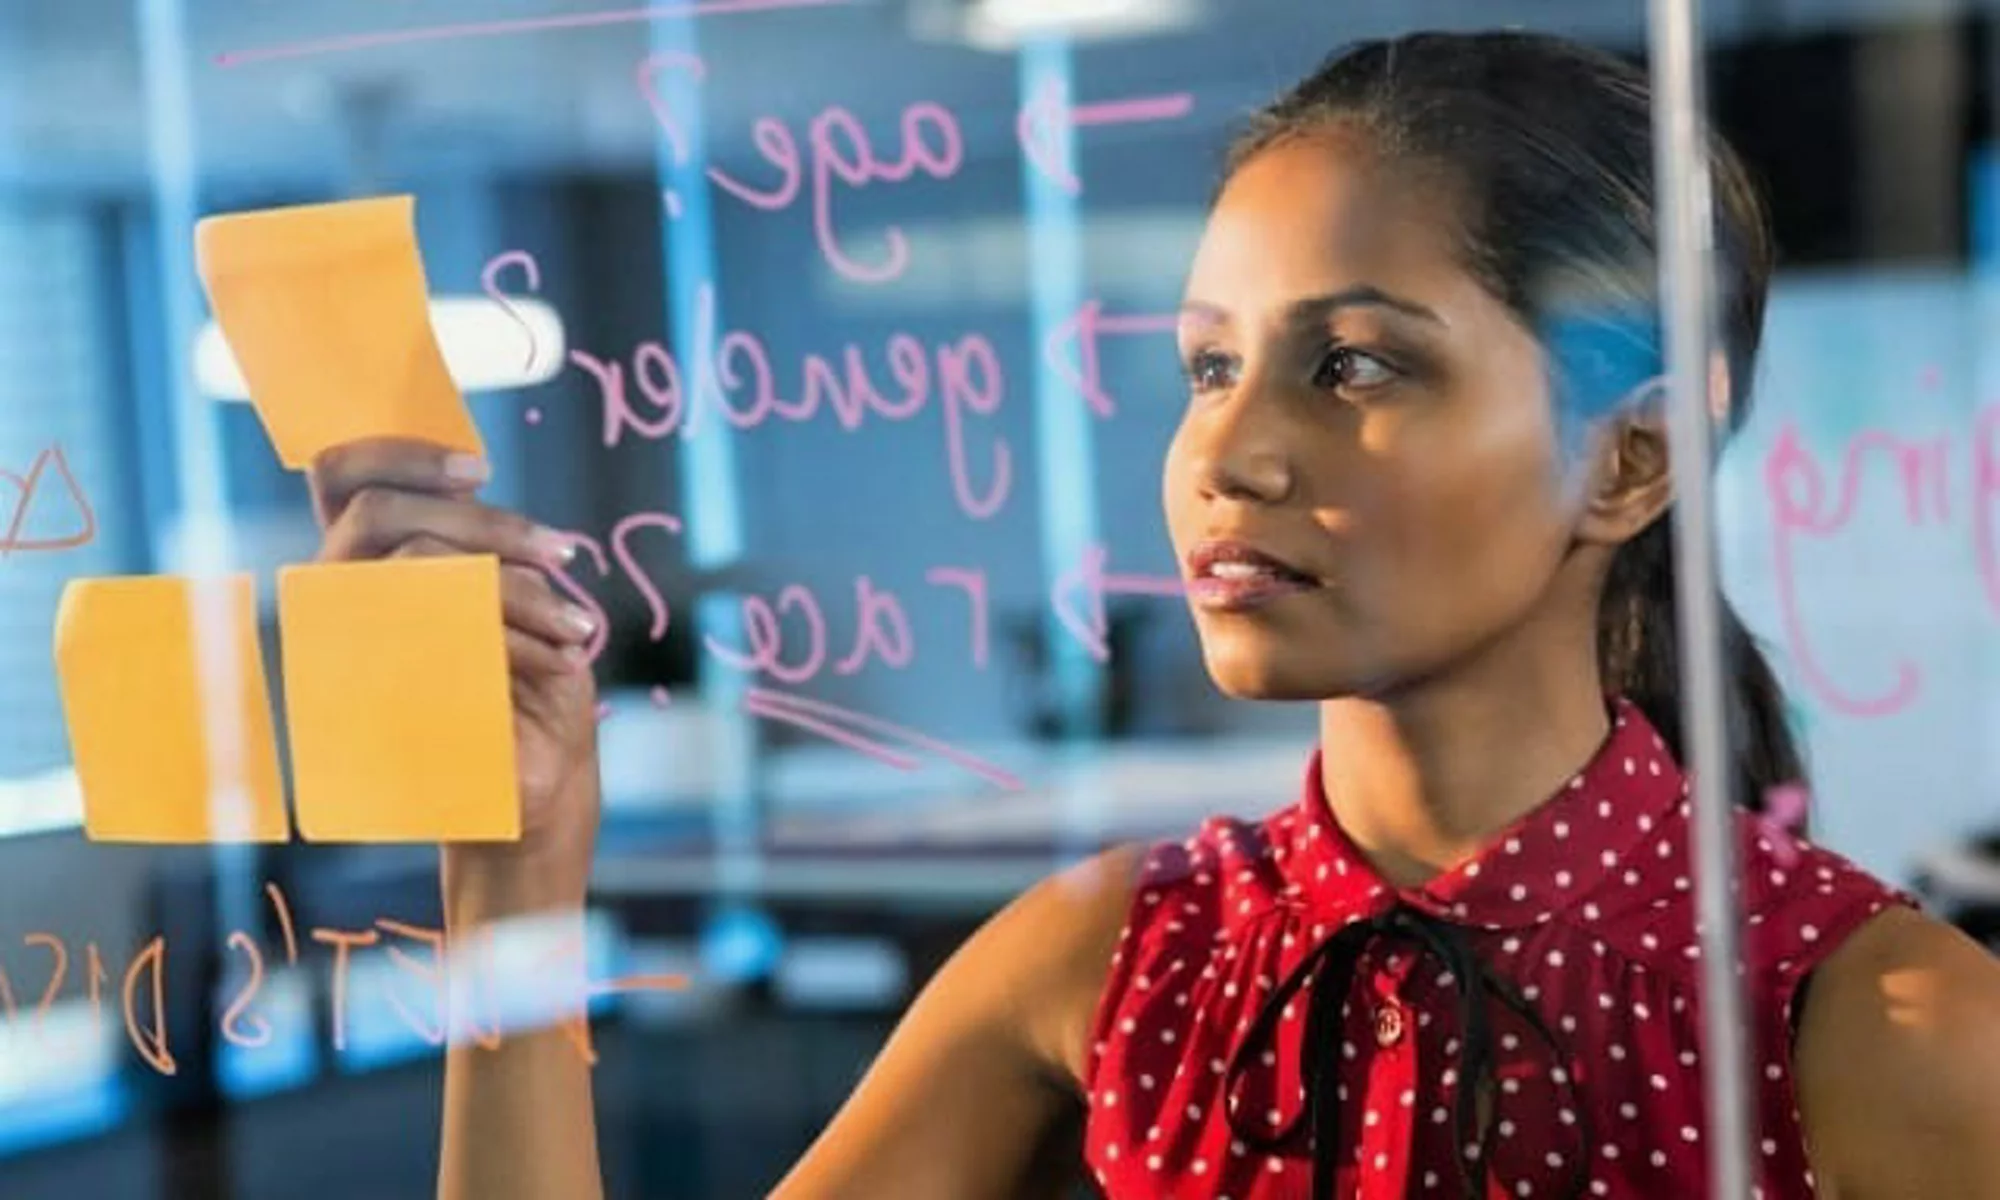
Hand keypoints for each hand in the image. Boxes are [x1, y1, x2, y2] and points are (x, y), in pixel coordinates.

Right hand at [307, 438, 601, 908]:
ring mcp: (343, 650)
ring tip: (576, 626)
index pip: (338, 474)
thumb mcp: (507, 602)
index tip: (479, 466)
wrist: (530, 787)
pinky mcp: (372, 700)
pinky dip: (514, 639)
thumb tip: (468, 475)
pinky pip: (441, 637)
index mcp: (361, 565)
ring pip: (415, 571)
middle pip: (376, 515)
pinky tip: (560, 657)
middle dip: (482, 524)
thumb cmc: (522, 685)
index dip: (399, 452)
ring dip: (512, 590)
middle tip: (560, 550)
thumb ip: (475, 546)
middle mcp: (333, 602)